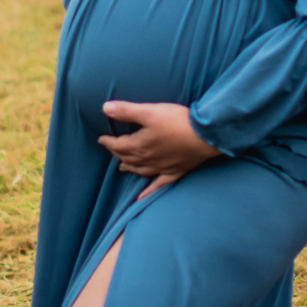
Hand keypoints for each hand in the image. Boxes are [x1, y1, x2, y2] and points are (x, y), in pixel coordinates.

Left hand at [98, 101, 220, 192]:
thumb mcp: (150, 112)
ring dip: (129, 168)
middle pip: (127, 158)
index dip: (108, 142)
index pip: (118, 146)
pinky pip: (158, 185)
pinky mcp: (175, 172)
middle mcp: (147, 159)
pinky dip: (147, 191)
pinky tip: (141, 198)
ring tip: (122, 167)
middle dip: (117, 153)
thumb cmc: (177, 122)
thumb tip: (105, 108)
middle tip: (112, 149)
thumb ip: (127, 111)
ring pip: (139, 171)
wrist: (205, 137)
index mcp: (139, 145)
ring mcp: (161, 168)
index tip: (101, 139)